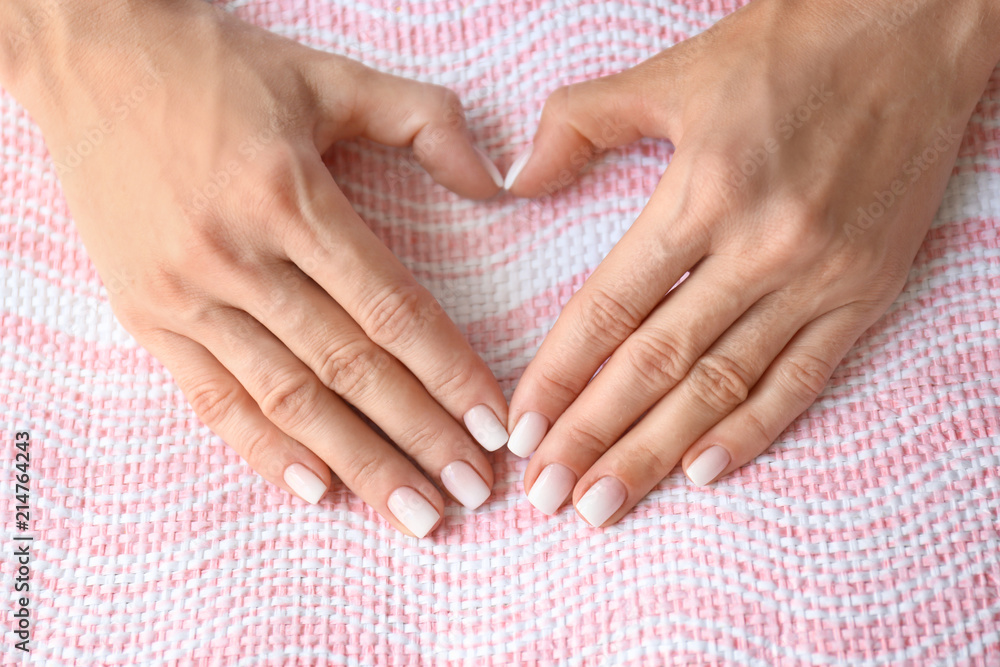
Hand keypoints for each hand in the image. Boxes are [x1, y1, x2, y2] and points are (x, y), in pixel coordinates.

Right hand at [3, 0, 509, 536]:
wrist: (88, 54)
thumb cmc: (221, 68)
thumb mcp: (329, 75)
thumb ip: (423, 120)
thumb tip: (495, 184)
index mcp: (290, 196)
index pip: (389, 308)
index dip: (447, 372)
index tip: (491, 425)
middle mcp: (236, 254)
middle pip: (347, 367)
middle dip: (417, 437)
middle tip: (469, 492)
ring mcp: (184, 293)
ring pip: (286, 398)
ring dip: (356, 463)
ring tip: (410, 513)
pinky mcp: (144, 315)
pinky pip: (210, 399)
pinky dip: (263, 449)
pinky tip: (315, 489)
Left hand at [503, 0, 999, 524]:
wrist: (913, 31)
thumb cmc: (786, 49)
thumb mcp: (672, 73)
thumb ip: (582, 122)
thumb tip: (516, 178)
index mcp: (703, 192)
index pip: (609, 307)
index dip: (560, 375)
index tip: (521, 429)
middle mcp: (759, 246)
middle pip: (656, 364)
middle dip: (593, 436)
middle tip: (547, 494)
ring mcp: (817, 277)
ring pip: (721, 386)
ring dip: (657, 452)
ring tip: (604, 504)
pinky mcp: (864, 293)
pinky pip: (801, 379)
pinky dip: (752, 431)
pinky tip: (702, 472)